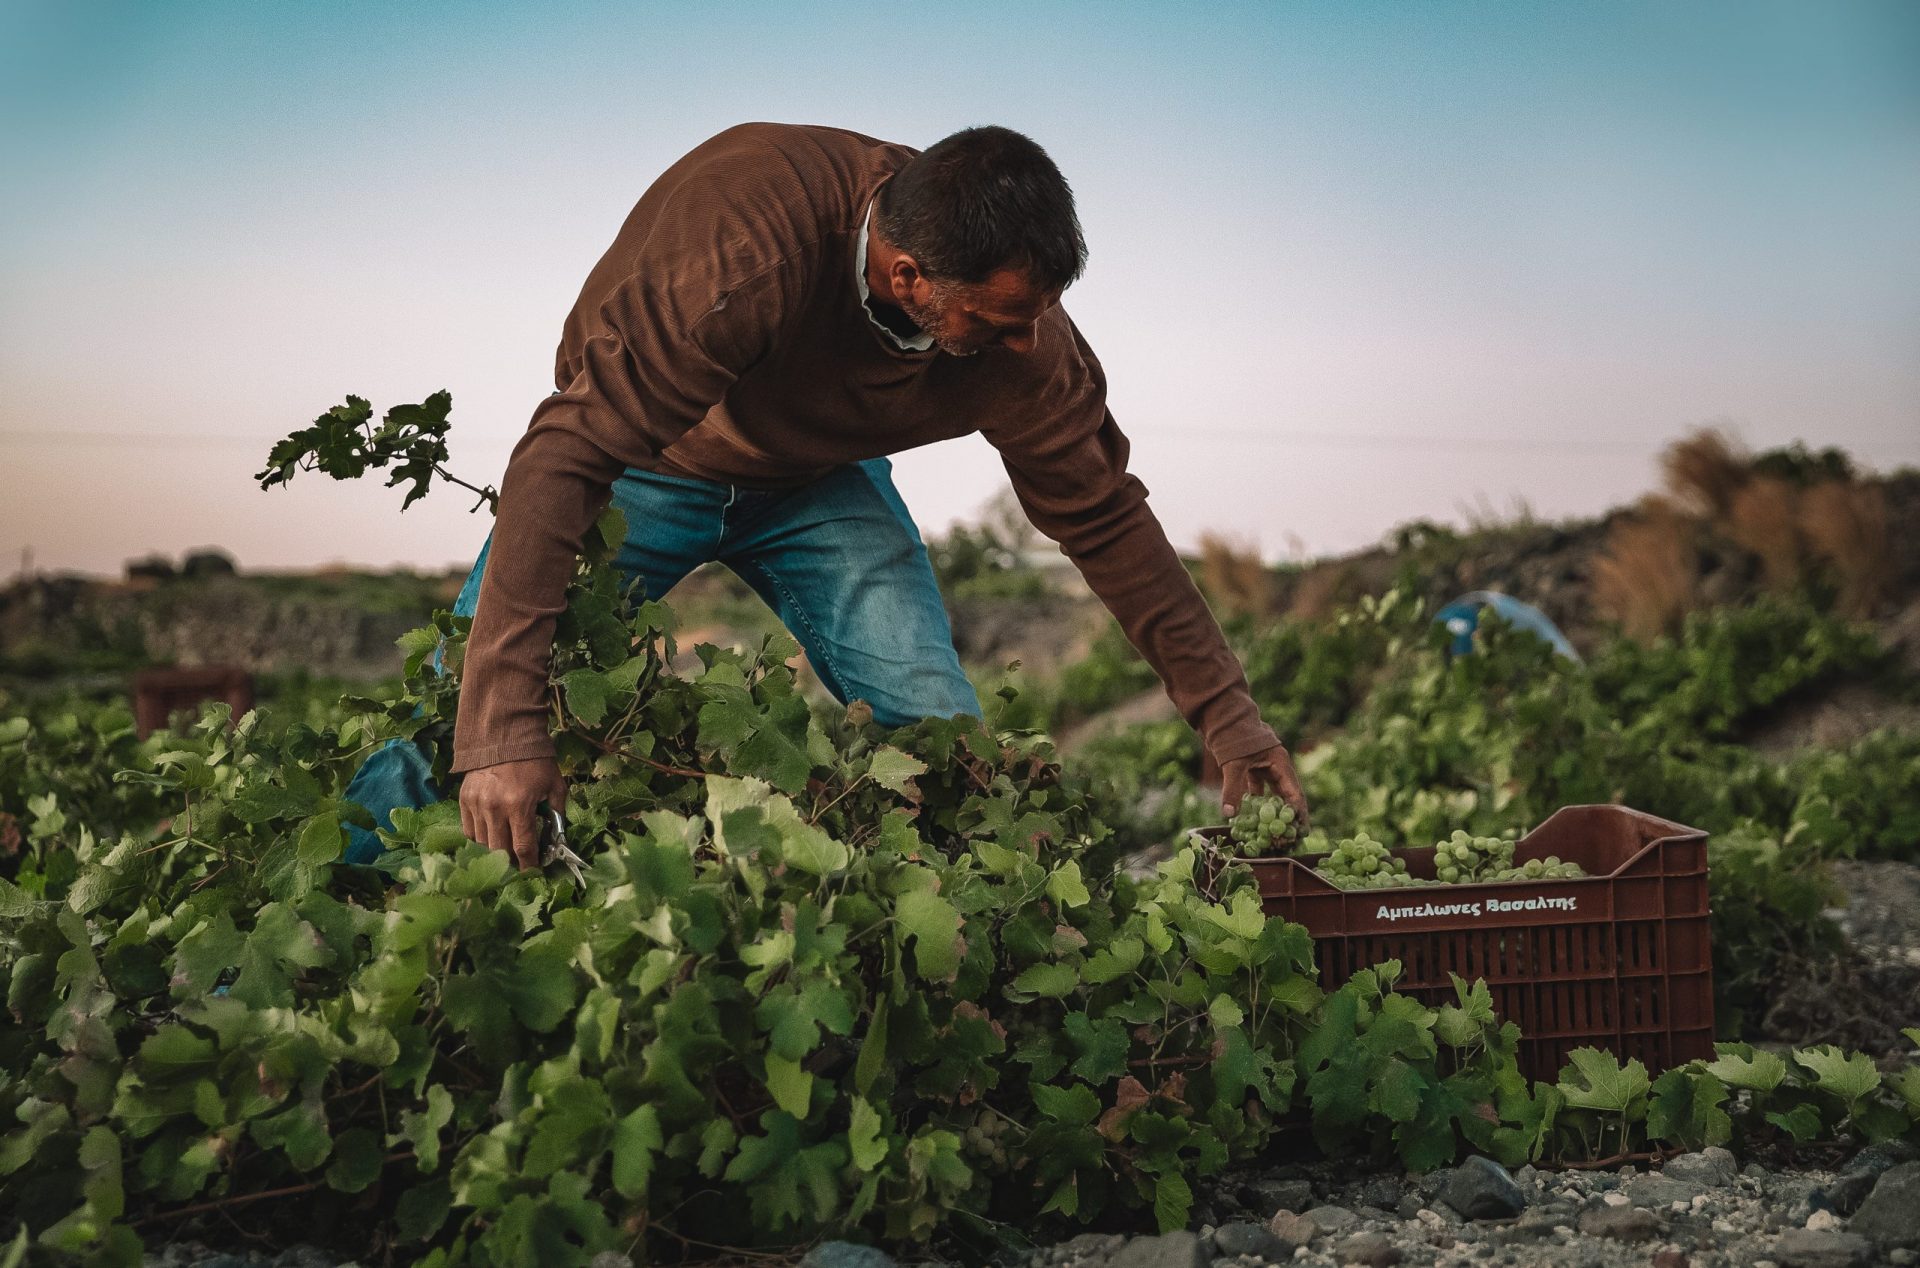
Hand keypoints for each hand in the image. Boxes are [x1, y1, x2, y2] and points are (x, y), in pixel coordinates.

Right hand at [458, 756, 567, 870]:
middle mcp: (494, 808)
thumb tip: (556, 837)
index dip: (529, 864)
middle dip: (511, 862)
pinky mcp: (464, 800)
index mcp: (519, 805)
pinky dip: (480, 838)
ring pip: (482, 843)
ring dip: (495, 851)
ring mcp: (476, 804)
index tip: (534, 871)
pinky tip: (491, 836)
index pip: (523, 847)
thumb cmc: (535, 761)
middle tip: (519, 866)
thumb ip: (557, 812)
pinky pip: (469, 830)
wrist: (505, 735)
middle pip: (499, 851)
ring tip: (505, 853)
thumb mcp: (555, 784)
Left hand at [1219, 743, 1309, 829]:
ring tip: (1276, 832)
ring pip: (1273, 794)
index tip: (1299, 831)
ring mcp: (1266, 768)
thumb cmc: (1233, 737)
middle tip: (1292, 837)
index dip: (1298, 813)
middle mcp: (1277, 767)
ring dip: (1273, 812)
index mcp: (1280, 763)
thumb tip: (1230, 814)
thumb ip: (1233, 789)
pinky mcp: (1254, 769)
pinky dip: (1256, 803)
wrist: (1222, 718)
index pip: (1294, 793)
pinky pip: (1259, 790)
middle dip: (1289, 816)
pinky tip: (1253, 819)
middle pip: (1287, 796)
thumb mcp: (1234, 764)